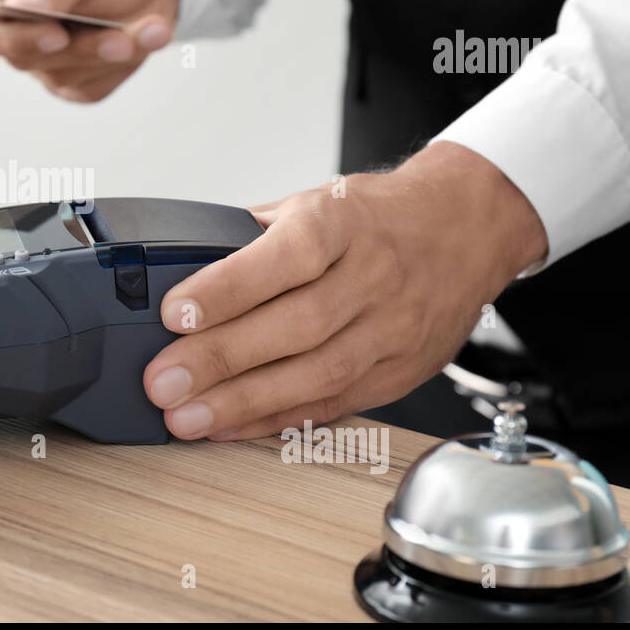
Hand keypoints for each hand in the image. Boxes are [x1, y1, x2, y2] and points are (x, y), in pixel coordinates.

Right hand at [0, 0, 179, 101]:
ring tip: (155, 28)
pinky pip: (92, 87)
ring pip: (63, 76)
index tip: (55, 34)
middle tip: (122, 40)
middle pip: (25, 59)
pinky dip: (124, 66)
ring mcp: (44, 58)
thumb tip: (21, 7)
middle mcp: (17, 27)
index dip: (8, 40)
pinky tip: (150, 36)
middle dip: (79, 49)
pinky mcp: (75, 79)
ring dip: (110, 55)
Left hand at [141, 143, 548, 439]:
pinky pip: (334, 402)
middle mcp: (373, 277)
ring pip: (316, 374)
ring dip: (243, 402)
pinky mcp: (401, 372)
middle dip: (221, 360)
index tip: (174, 314)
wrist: (467, 227)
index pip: (285, 258)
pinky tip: (230, 427)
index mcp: (342, 224)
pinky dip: (276, 419)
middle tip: (163, 383)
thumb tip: (176, 267)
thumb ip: (251, 236)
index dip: (228, 289)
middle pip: (296, 326)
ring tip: (186, 417)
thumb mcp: (316, 202)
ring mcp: (392, 329)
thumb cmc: (376, 216)